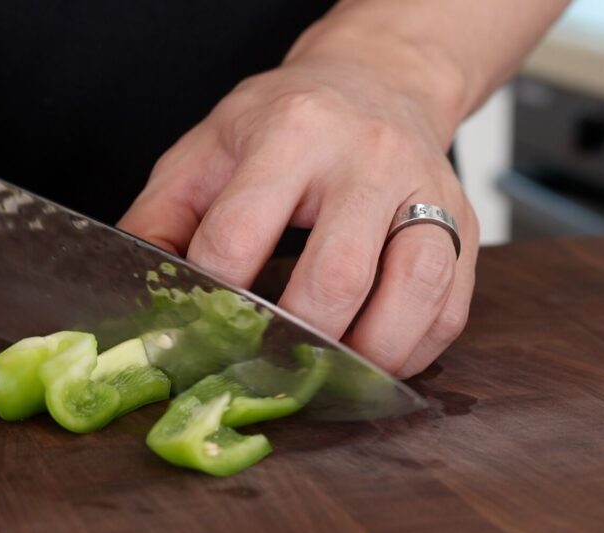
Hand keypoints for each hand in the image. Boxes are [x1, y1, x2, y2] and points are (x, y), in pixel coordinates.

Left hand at [119, 49, 478, 377]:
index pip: (239, 236)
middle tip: (264, 372)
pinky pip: (450, 305)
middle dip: (293, 341)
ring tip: (330, 377)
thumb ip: (161, 217)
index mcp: (290, 133)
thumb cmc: (282, 124)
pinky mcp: (467, 223)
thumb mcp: (206, 149)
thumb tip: (136, 293)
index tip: (197, 337)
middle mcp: (366, 158)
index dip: (212, 300)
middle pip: (334, 276)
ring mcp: (427, 189)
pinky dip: (414, 349)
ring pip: (411, 290)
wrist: (375, 82)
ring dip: (366, 356)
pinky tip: (376, 359)